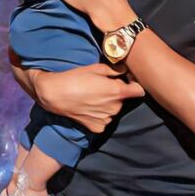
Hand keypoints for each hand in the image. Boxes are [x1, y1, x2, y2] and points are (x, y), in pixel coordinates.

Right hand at [29, 63, 144, 132]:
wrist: (55, 94)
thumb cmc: (76, 78)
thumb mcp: (96, 68)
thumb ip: (115, 70)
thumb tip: (125, 70)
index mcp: (117, 92)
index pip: (139, 90)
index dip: (134, 84)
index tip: (127, 81)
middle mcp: (115, 108)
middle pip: (123, 99)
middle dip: (116, 93)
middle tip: (101, 86)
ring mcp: (106, 119)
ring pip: (113, 109)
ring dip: (108, 104)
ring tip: (92, 96)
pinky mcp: (97, 127)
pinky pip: (104, 119)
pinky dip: (100, 114)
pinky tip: (89, 107)